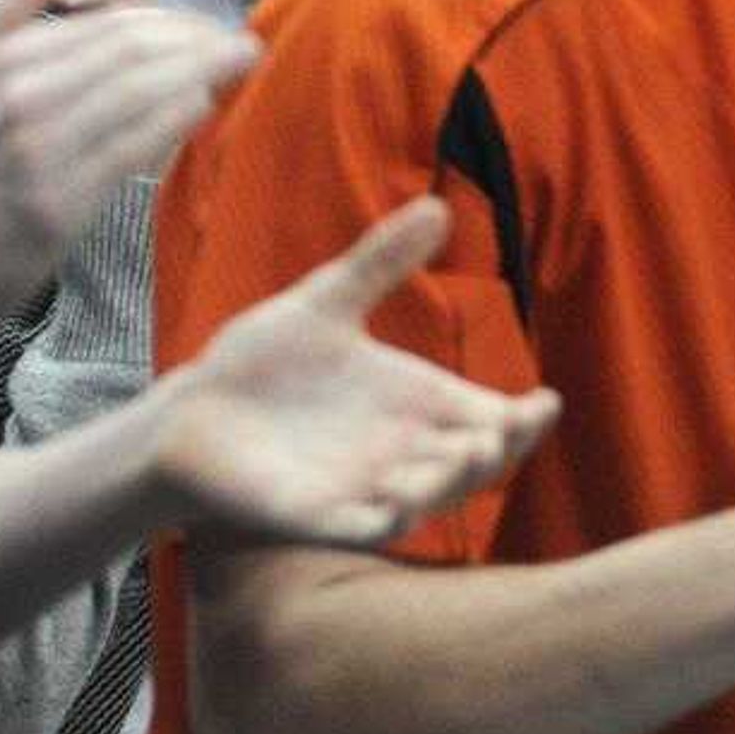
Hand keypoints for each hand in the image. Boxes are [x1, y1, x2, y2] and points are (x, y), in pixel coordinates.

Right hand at [0, 0, 256, 337]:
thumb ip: (2, 19)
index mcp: (5, 64)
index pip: (109, 24)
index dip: (171, 19)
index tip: (208, 25)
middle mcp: (21, 99)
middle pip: (133, 50)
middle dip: (198, 39)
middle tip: (240, 41)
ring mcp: (39, 149)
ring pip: (141, 90)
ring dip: (203, 69)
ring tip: (241, 61)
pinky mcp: (59, 201)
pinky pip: (134, 144)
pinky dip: (176, 117)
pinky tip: (205, 105)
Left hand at [158, 199, 561, 543]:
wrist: (190, 413)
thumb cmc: (261, 360)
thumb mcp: (326, 301)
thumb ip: (380, 260)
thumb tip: (437, 205)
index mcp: (418, 402)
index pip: (492, 418)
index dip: (526, 419)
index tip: (545, 402)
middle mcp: (404, 450)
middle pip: (478, 462)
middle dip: (502, 450)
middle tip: (509, 425)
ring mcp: (366, 487)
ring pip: (431, 498)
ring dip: (454, 482)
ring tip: (470, 452)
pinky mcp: (320, 516)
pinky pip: (365, 528)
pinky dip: (388, 518)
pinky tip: (400, 500)